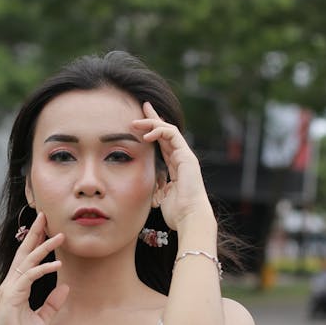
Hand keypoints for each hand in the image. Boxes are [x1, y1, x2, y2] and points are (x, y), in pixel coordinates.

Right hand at [0, 213, 68, 324]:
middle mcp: (12, 283)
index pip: (27, 259)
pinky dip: (43, 269)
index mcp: (17, 286)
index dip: (37, 243)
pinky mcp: (11, 295)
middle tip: (45, 216)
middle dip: (35, 234)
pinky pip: (29, 277)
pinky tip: (57, 264)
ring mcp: (10, 287)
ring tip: (59, 236)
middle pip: (24, 252)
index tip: (47, 229)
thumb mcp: (42, 319)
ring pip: (28, 260)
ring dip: (44, 246)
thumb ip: (53, 304)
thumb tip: (66, 288)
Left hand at [133, 102, 212, 230]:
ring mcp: (186, 156)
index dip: (152, 130)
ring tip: (135, 123)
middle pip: (166, 131)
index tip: (139, 122)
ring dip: (151, 123)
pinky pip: (172, 135)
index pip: (163, 142)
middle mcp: (181, 158)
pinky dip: (159, 131)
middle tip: (142, 106)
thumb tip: (148, 186)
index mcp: (175, 166)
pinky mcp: (187, 156)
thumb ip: (156, 186)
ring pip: (169, 129)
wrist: (189, 218)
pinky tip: (146, 135)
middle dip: (154, 118)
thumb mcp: (160, 195)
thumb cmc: (176, 212)